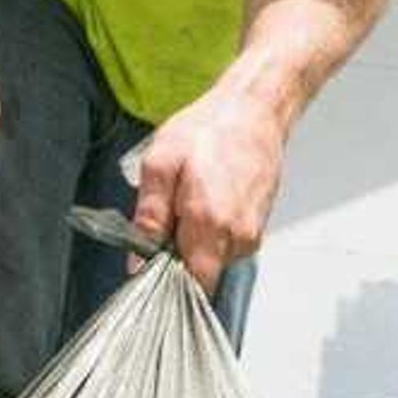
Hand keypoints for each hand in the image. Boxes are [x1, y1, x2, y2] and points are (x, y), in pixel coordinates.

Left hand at [124, 88, 287, 287]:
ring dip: (196, 243)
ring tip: (189, 202)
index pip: (192, 286)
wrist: (254, 110)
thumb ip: (149, 216)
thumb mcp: (161, 163)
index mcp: (210, 223)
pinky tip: (207, 200)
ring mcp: (253, 232)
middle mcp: (238, 236)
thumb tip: (139, 259)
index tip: (151, 269)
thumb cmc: (208, 130)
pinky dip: (213, 232)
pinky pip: (228, 245)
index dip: (168, 284)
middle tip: (167, 221)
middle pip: (201, 274)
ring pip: (214, 260)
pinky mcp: (259, 225)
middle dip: (179, 259)